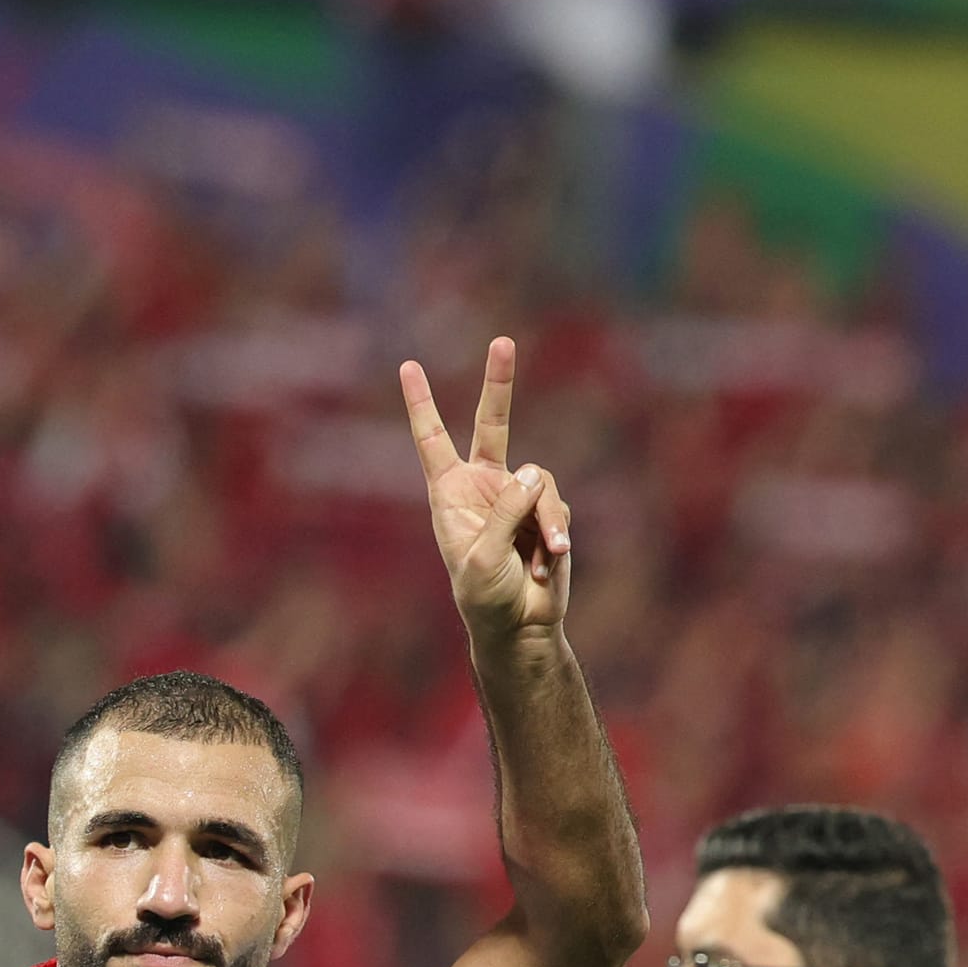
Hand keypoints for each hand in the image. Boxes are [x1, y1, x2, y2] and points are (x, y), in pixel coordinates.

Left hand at [401, 338, 571, 641]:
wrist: (519, 626)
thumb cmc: (485, 596)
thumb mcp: (483, 556)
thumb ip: (506, 511)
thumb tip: (533, 470)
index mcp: (450, 494)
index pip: (432, 440)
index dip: (422, 404)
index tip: (409, 366)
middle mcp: (483, 486)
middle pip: (492, 424)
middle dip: (499, 383)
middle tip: (503, 340)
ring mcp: (518, 496)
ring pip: (539, 479)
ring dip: (544, 517)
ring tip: (545, 553)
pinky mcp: (548, 511)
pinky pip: (558, 507)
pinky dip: (556, 532)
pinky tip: (550, 561)